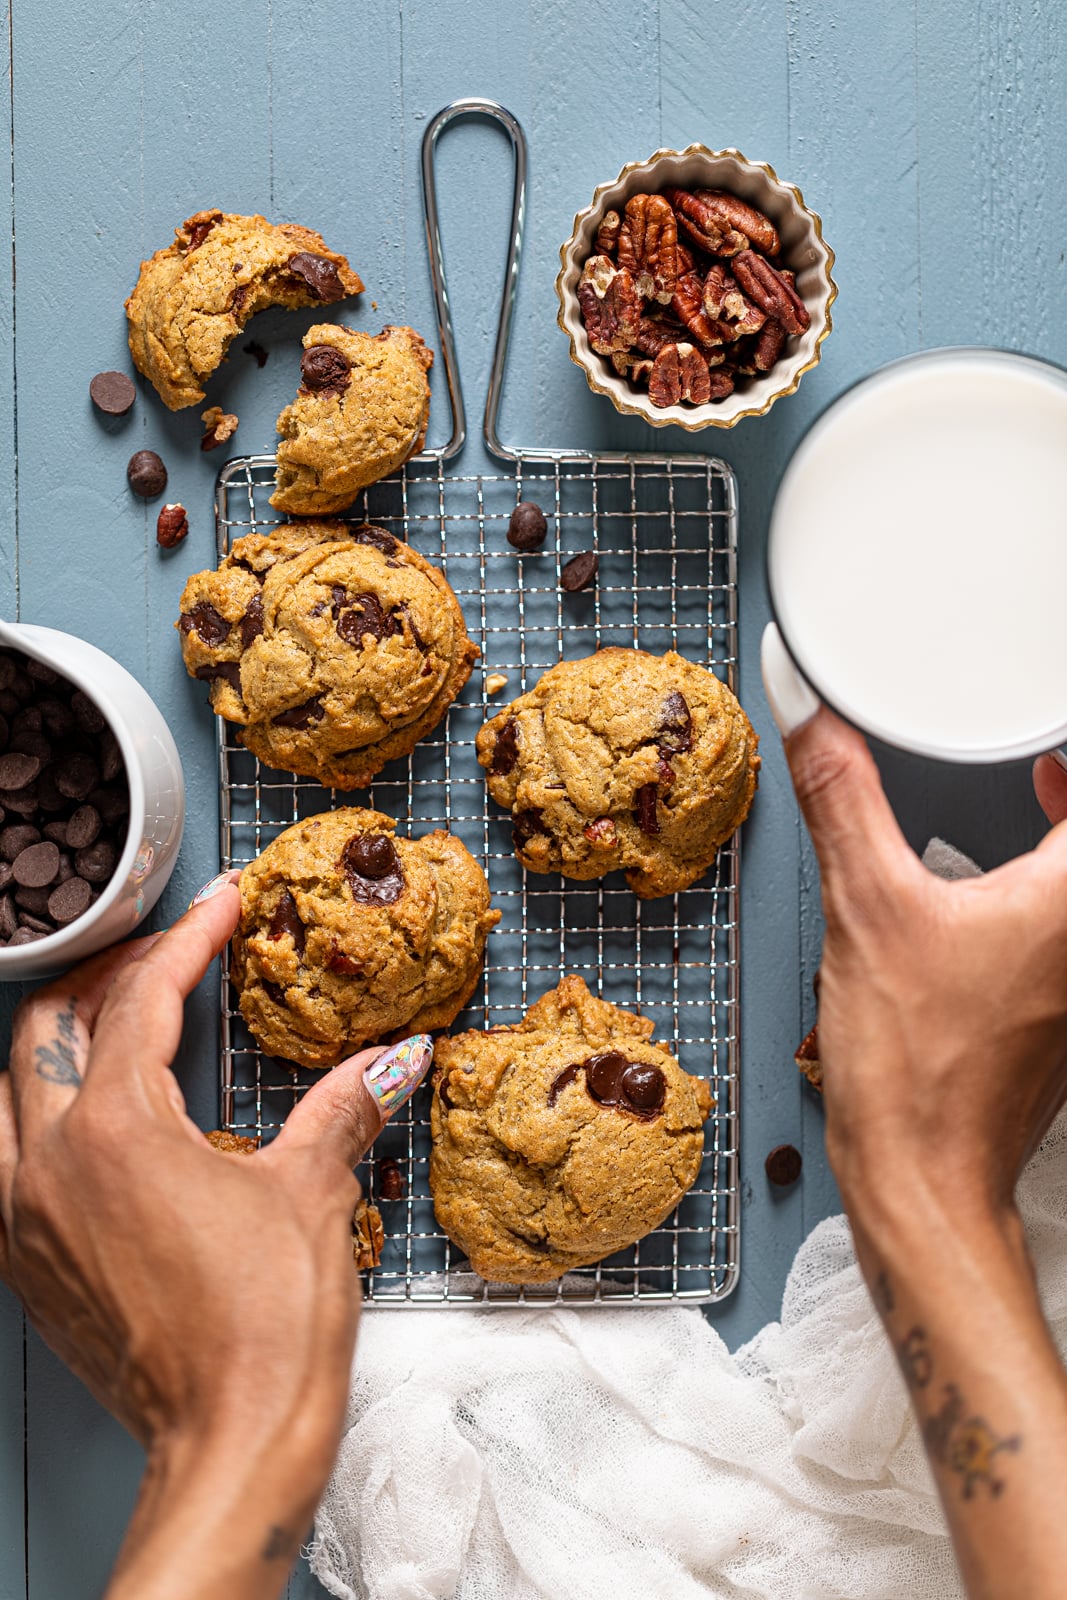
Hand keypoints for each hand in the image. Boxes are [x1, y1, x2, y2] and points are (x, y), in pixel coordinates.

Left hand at [0, 870, 432, 1599]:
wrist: (227, 1448)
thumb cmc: (268, 1329)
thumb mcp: (313, 1196)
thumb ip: (342, 1108)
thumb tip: (393, 1058)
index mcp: (116, 1131)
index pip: (142, 999)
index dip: (189, 939)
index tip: (223, 905)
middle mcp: (49, 1165)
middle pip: (49, 1026)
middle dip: (110, 974)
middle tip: (172, 955)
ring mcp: (25, 1218)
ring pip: (10, 1088)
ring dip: (63, 1038)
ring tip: (123, 1019)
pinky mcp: (27, 1265)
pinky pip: (7, 1157)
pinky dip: (44, 1111)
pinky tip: (94, 1116)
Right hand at [761, 626, 1066, 1231]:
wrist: (926, 1178)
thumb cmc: (915, 1067)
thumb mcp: (865, 904)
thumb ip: (840, 794)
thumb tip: (807, 711)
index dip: (1056, 745)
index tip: (1037, 721)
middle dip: (1060, 791)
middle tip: (1035, 751)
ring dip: (1061, 836)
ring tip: (1035, 790)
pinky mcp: (1064, 1015)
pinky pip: (1066, 927)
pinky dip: (1050, 887)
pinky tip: (1003, 882)